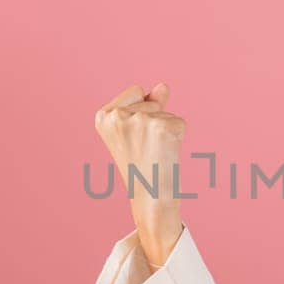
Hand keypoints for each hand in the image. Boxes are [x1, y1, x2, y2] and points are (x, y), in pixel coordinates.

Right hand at [93, 82, 185, 266]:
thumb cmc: (141, 165)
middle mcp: (117, 117)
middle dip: (154, 119)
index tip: (134, 138)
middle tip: (146, 148)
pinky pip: (179, 122)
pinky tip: (166, 154)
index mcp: (103, 115)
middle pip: (151, 99)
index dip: (140, 113)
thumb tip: (163, 86)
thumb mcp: (136, 131)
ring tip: (154, 153)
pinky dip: (178, 137)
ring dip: (166, 131)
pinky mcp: (162, 128)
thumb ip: (149, 103)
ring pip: (166, 112)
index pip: (135, 90)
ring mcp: (140, 121)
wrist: (150, 198)